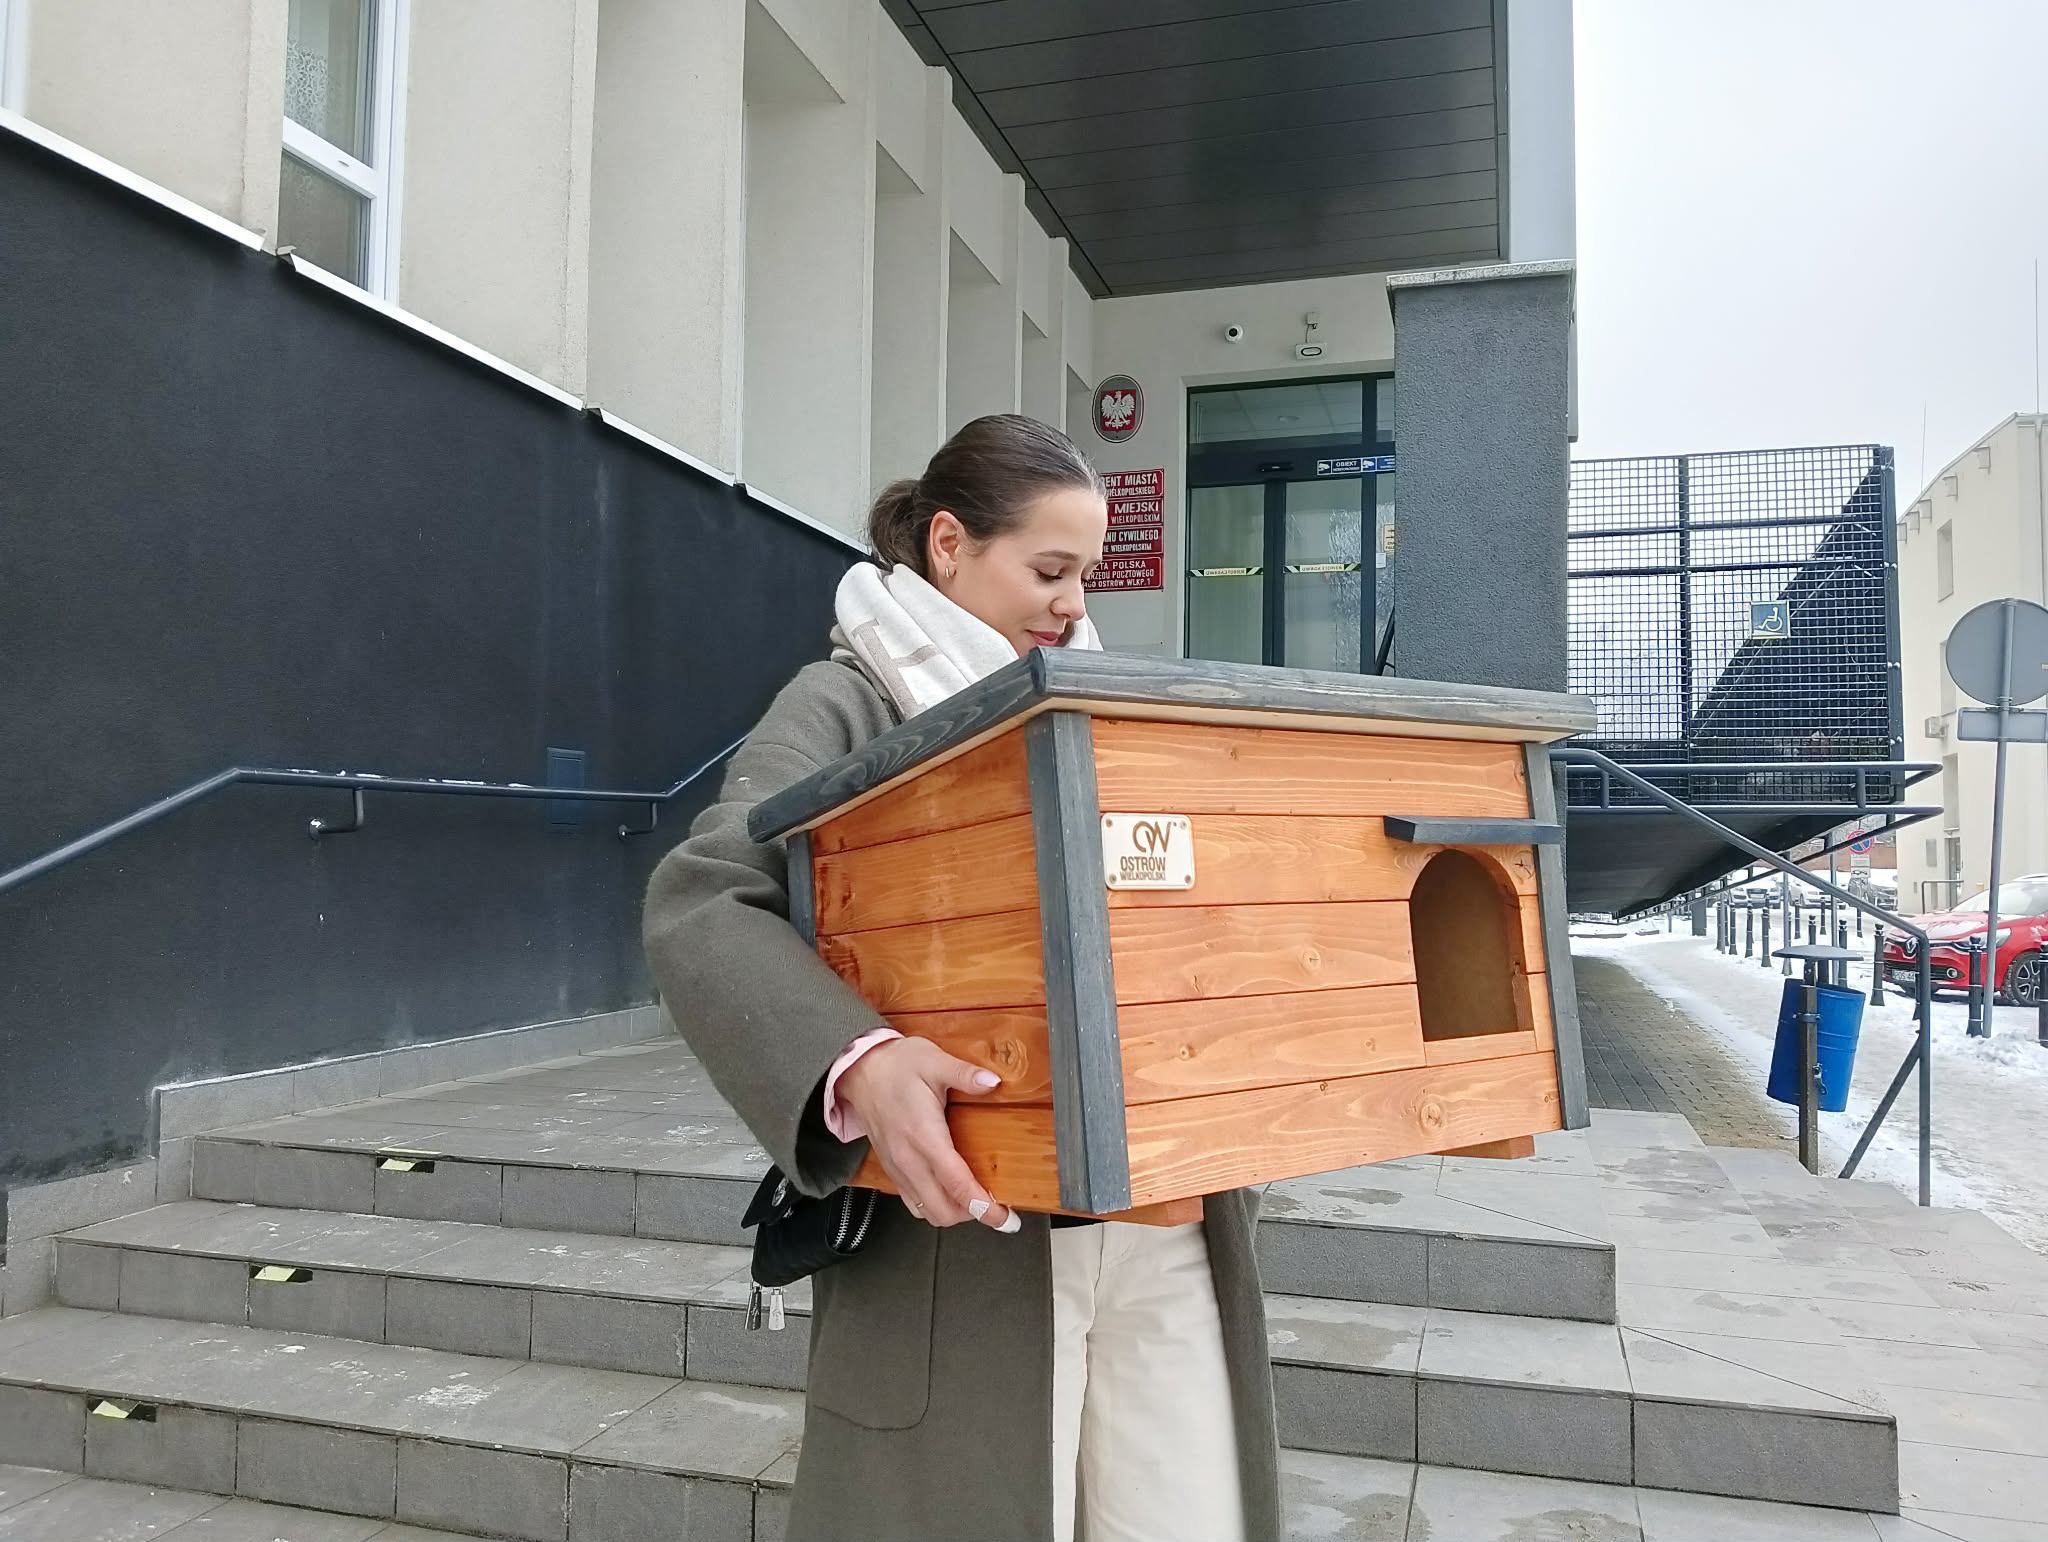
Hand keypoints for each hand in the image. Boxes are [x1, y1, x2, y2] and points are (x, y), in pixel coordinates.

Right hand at [835, 1037, 1017, 1231]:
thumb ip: (965, 1075)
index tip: (1004, 1219)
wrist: (859, 1070)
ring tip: (976, 1200)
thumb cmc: (895, 1065)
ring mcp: (898, 1169)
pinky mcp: (892, 1170)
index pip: (957, 1185)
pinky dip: (935, 1207)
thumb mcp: (934, 1061)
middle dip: (974, 1215)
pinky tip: (950, 1192)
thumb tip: (992, 1082)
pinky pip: (914, 1204)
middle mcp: (908, 1160)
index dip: (984, 1207)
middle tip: (997, 1206)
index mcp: (924, 1136)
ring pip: (928, 1213)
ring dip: (954, 1213)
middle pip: (944, 1211)